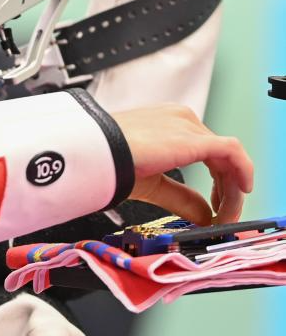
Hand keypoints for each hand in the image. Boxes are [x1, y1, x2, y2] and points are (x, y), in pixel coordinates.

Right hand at [112, 104, 252, 224]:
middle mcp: (181, 120)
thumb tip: (204, 214)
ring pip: (228, 156)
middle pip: (220, 155)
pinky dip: (242, 173)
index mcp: (168, 124)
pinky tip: (241, 193)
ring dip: (233, 188)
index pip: (207, 151)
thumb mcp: (152, 183)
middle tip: (225, 215)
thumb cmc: (108, 159)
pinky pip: (232, 153)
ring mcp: (188, 126)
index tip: (215, 205)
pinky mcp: (193, 138)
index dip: (217, 182)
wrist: (94, 152)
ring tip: (228, 214)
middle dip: (227, 189)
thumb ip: (181, 196)